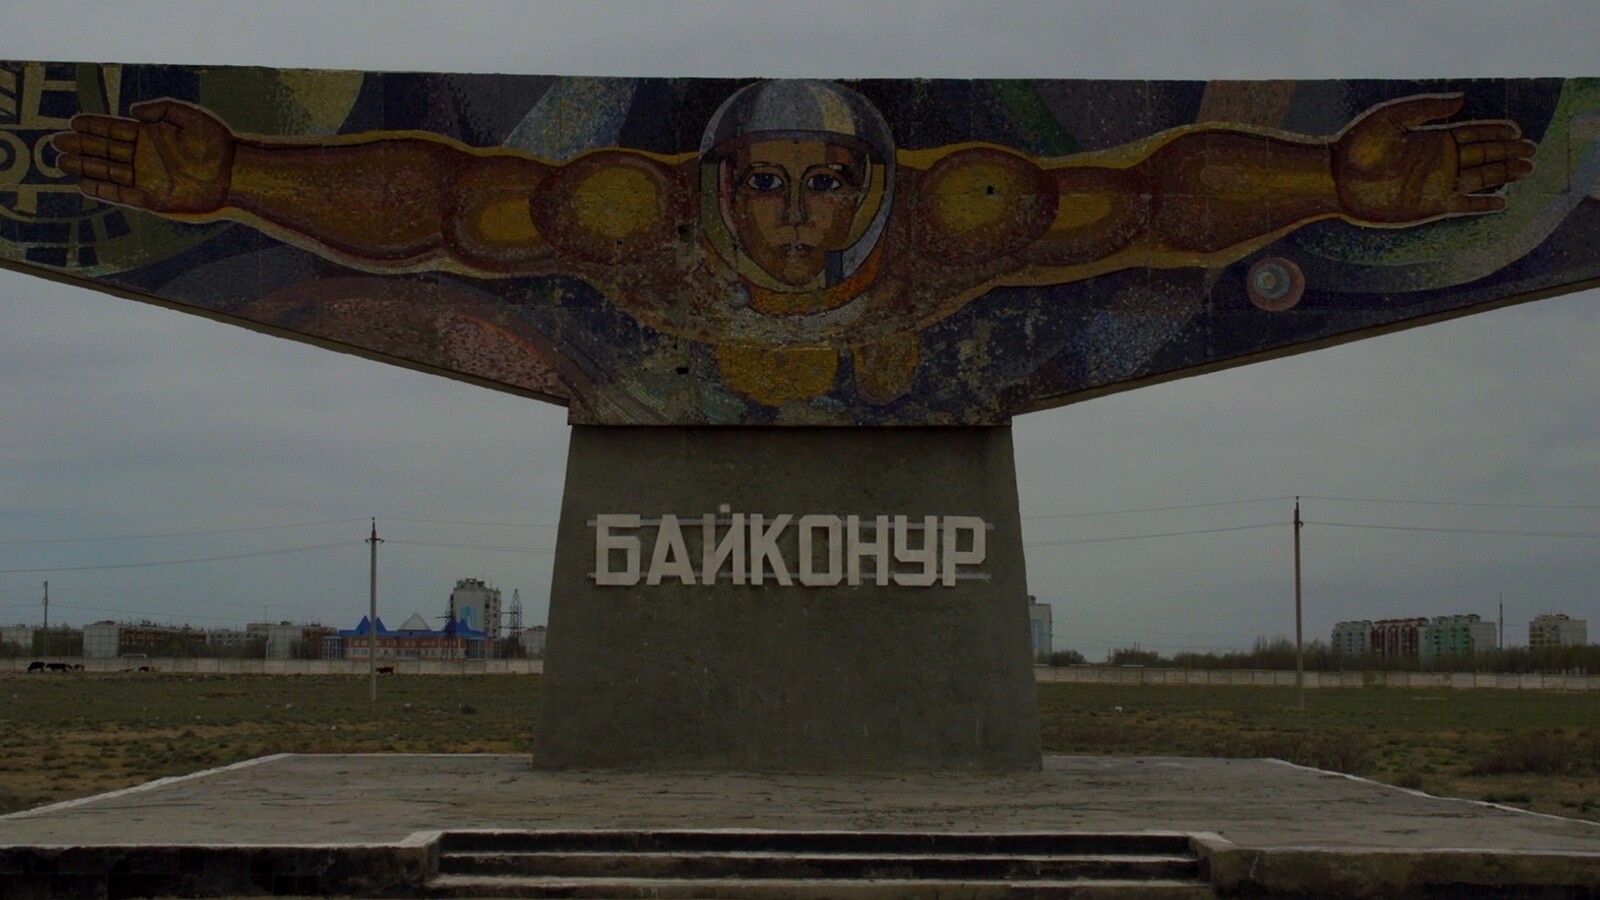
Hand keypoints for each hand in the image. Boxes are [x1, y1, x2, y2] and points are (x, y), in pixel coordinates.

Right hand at [51, 100, 234, 212]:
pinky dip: (103, 190)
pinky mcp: (153, 198)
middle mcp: (146, 156)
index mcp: (152, 135)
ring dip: (85, 167)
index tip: (73, 121)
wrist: (237, 175)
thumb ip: (160, 109)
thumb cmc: (218, 144)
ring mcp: (148, 177)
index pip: (115, 129)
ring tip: (61, 162)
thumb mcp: (189, 116)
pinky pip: (122, 194)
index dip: (93, 125)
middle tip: (56, 142)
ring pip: (108, 171)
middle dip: (81, 145)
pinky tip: (84, 184)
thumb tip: (132, 112)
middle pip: (106, 150)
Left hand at [1333, 94, 1535, 223]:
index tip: (1516, 129)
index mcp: (1431, 139)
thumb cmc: (1358, 146)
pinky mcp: (1428, 206)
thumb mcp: (1392, 118)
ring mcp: (1435, 184)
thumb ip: (1427, 108)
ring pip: (1479, 178)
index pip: (1472, 134)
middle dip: (1507, 152)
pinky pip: (1463, 204)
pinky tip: (1502, 201)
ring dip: (1503, 174)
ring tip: (1527, 169)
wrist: (1335, 179)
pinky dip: (1482, 203)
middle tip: (1532, 150)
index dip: (1495, 131)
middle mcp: (1437, 162)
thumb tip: (1463, 99)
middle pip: (1482, 155)